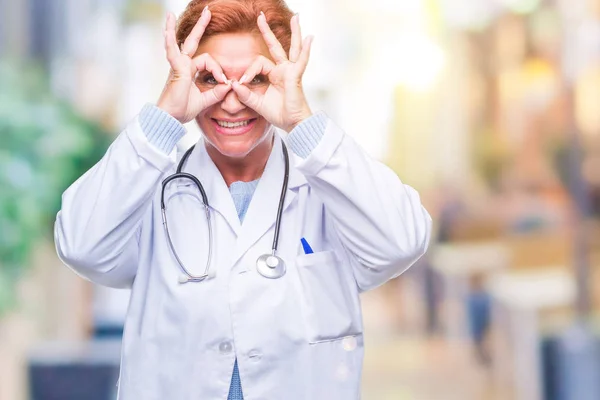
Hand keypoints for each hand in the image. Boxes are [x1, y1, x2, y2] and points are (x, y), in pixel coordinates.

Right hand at [157, 8, 231, 123]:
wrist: (171, 118)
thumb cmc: (183, 110)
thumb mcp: (205, 101)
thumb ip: (216, 93)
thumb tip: (229, 86)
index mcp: (189, 71)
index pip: (208, 61)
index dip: (218, 71)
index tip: (225, 83)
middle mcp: (183, 65)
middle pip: (192, 42)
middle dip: (200, 27)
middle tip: (208, 12)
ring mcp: (178, 66)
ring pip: (182, 43)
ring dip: (177, 29)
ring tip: (171, 14)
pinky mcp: (176, 70)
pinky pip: (173, 53)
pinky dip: (169, 42)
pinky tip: (166, 31)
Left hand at [231, 13, 313, 131]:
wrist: (293, 124)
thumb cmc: (279, 114)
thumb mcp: (257, 103)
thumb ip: (245, 94)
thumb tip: (233, 84)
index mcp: (273, 75)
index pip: (258, 63)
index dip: (248, 71)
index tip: (242, 83)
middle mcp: (283, 70)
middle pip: (275, 46)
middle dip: (267, 31)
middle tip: (260, 16)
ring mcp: (291, 71)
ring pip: (292, 48)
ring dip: (294, 32)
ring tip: (296, 17)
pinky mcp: (296, 76)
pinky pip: (301, 61)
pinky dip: (306, 50)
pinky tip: (310, 39)